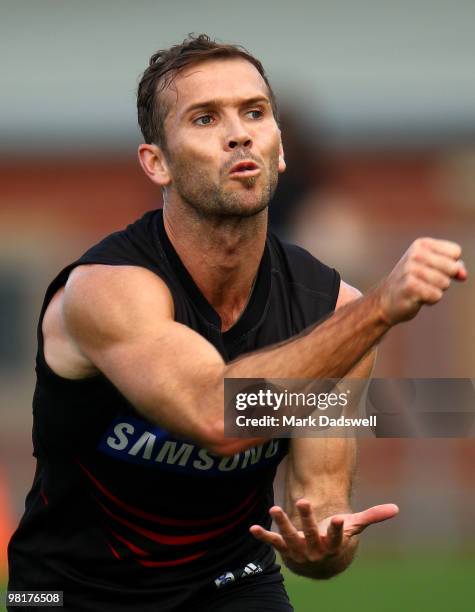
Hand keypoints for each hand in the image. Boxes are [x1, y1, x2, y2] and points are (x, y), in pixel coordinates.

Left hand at [249, 499, 398, 565]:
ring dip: (282, 523)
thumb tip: (396, 508)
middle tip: (302, 501)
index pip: (337, 537)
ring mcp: (298, 550)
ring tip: (274, 508)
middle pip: (311, 534)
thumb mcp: (353, 527)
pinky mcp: (284, 549)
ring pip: (290, 537)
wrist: (318, 565)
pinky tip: (253, 528)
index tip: (338, 519)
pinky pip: (273, 543)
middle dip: (306, 519)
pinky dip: (263, 536)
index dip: (337, 529)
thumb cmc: (336, 539)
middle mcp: (315, 550)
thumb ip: (371, 517)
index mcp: (333, 544)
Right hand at [376, 237, 466, 325]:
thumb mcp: (434, 269)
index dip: (450, 265)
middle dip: (444, 279)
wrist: (387, 300)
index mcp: (421, 244)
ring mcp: (410, 269)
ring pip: (445, 283)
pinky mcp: (409, 286)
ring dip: (436, 291)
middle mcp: (415, 254)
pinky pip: (436, 295)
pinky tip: (417, 298)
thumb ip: (453, 268)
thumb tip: (463, 275)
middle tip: (426, 282)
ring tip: (421, 290)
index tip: (434, 270)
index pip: (455, 252)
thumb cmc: (414, 283)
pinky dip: (430, 300)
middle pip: (452, 268)